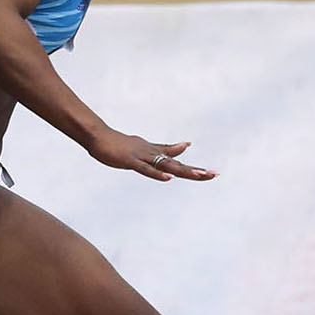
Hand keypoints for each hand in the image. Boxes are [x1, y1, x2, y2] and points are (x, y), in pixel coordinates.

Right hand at [88, 131, 214, 182]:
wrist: (99, 137)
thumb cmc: (121, 144)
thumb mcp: (146, 148)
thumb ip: (165, 149)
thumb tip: (186, 145)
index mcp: (156, 153)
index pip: (179, 163)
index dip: (194, 169)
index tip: (211, 174)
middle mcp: (153, 154)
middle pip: (178, 164)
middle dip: (196, 171)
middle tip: (214, 175)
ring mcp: (142, 157)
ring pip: (166, 165)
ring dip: (183, 170)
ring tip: (199, 175)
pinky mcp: (131, 161)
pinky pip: (146, 169)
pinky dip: (158, 173)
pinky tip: (169, 177)